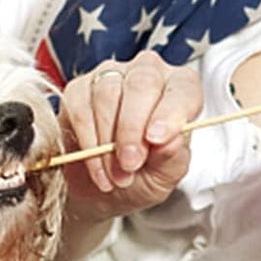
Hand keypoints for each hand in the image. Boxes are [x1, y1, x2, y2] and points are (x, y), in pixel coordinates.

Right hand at [59, 52, 201, 223]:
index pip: (183, 88)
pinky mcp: (78, 90)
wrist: (108, 186)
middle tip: (130, 164)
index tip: (157, 140)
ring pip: (107, 95)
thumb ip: (172, 157)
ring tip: (116, 175)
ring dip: (108, 142)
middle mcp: (147, 73)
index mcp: (181, 88)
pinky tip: (98, 169)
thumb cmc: (146, 173)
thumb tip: (170, 141)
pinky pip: (80, 110)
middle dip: (133, 128)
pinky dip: (88, 145)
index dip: (171, 112)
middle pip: (141, 83)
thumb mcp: (166, 174)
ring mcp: (110, 76)